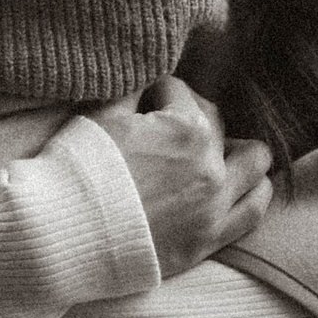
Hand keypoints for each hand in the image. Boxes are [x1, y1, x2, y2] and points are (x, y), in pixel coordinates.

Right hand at [98, 78, 274, 275]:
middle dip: (193, 116)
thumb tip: (148, 77)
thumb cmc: (80, 170)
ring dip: (238, 150)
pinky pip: (253, 210)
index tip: (146, 101)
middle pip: (216, 122)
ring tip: (218, 153)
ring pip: (255, 163)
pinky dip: (251, 191)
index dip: (159, 92)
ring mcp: (214, 207)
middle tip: (169, 127)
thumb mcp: (102, 115)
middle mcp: (211, 166)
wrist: (62, 234)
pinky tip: (239, 184)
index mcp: (187, 130)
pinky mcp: (208, 240)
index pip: (180, 91)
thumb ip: (134, 90)